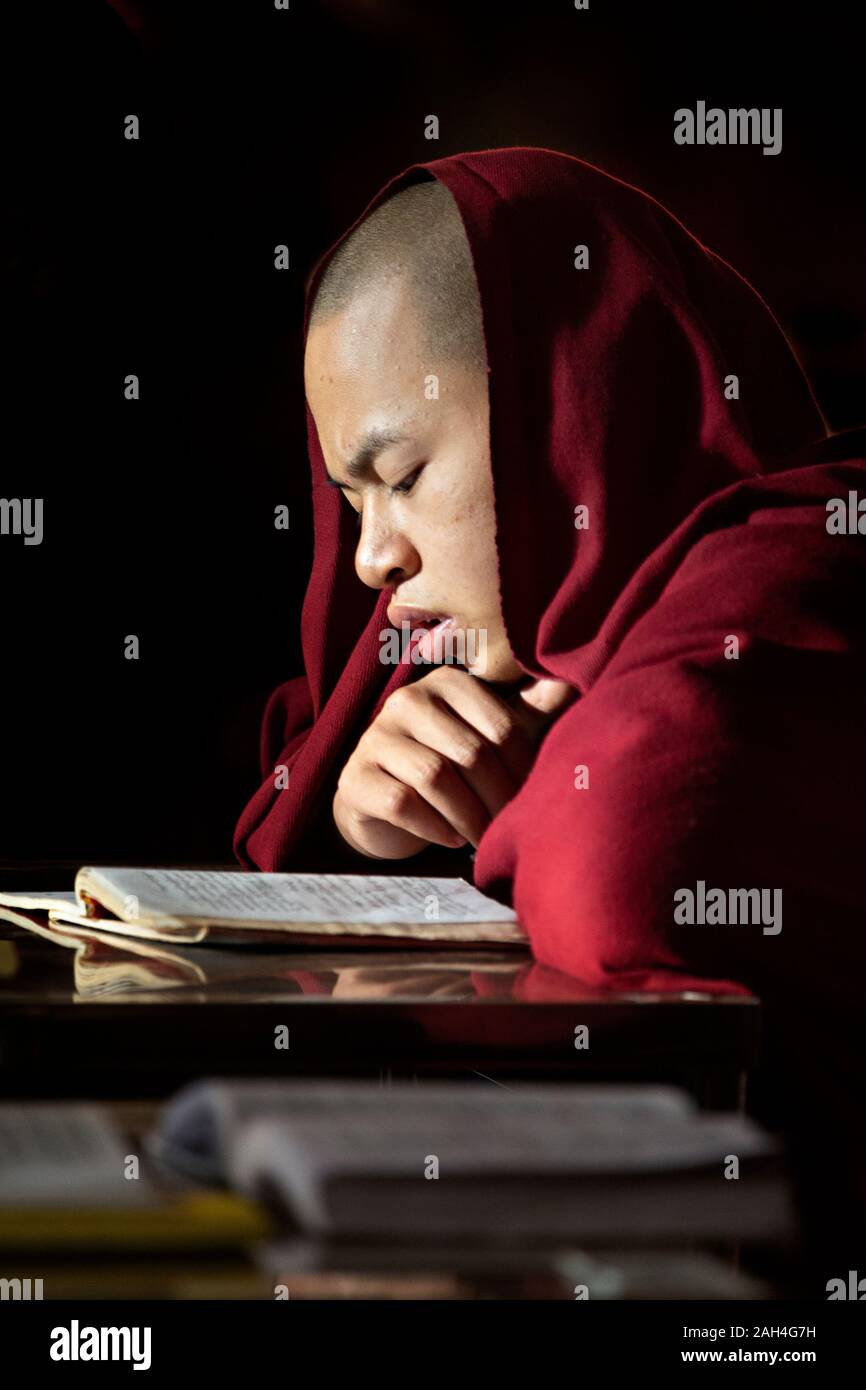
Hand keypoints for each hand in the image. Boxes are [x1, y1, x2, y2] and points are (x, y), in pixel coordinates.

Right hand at [332, 666, 574, 859]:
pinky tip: (451, 840)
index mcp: (448, 682)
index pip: (502, 724)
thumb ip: (531, 710)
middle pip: (471, 752)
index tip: (536, 798)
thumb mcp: (494, 736)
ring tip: (486, 838)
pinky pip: (401, 802)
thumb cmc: (452, 764)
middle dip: (500, 798)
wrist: (387, 804)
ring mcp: (376, 737)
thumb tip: (571, 678)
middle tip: (515, 826)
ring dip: (470, 817)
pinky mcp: (355, 777)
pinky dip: (434, 827)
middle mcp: (408, 701)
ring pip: (435, 777)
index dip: (525, 768)